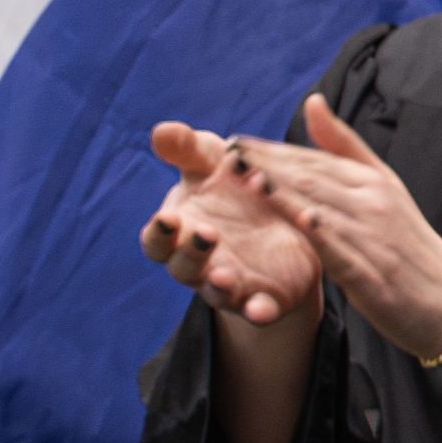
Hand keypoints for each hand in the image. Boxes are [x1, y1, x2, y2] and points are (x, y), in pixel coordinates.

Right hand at [142, 127, 324, 336]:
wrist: (284, 221)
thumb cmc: (235, 185)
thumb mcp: (214, 161)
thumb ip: (189, 149)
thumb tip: (161, 130)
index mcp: (182, 229)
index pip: (157, 239)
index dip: (159, 233)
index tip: (167, 218)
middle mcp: (201, 261)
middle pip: (184, 266)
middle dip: (191, 253)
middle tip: (205, 233)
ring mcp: (230, 282)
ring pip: (216, 292)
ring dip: (217, 285)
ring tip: (223, 276)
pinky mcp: (263, 297)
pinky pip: (257, 311)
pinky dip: (257, 312)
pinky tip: (261, 311)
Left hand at [165, 101, 441, 366]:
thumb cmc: (408, 245)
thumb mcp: (384, 186)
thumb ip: (344, 147)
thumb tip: (312, 101)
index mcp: (373, 181)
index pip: (315, 160)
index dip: (273, 150)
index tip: (234, 141)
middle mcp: (373, 202)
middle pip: (314, 178)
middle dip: (268, 164)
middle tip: (227, 152)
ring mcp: (374, 235)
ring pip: (324, 207)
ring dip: (285, 191)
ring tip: (248, 177)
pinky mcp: (374, 270)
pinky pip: (344, 247)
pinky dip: (321, 230)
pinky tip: (299, 218)